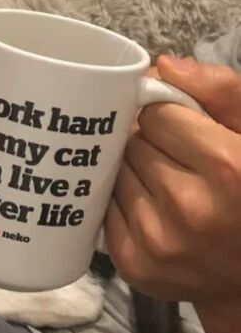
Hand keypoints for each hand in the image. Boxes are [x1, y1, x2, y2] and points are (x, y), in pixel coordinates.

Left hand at [105, 55, 240, 317]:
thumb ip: (221, 90)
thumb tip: (162, 67)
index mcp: (229, 168)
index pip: (156, 115)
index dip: (167, 115)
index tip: (180, 126)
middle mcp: (190, 207)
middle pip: (133, 144)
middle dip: (149, 144)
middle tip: (174, 158)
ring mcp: (158, 241)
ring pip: (116, 173)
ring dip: (132, 172)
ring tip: (164, 184)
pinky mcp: (134, 265)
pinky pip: (105, 207)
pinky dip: (122, 203)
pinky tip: (151, 209)